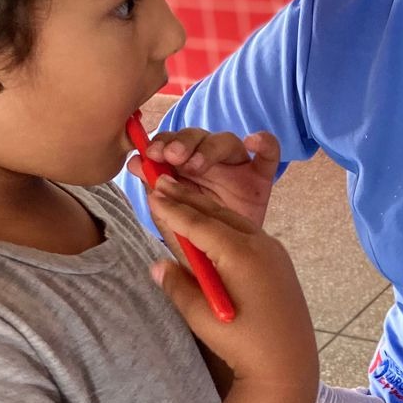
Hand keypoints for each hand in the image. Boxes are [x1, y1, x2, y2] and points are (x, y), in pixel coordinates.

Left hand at [127, 127, 278, 226]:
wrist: (228, 265)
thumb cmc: (198, 239)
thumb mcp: (173, 217)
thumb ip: (156, 190)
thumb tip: (134, 163)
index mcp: (184, 169)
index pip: (172, 144)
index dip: (161, 143)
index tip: (151, 155)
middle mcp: (209, 162)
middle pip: (197, 137)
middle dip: (182, 142)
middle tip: (172, 157)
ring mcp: (236, 167)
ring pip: (226, 141)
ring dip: (208, 148)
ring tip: (196, 165)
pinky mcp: (261, 177)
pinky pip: (268, 153)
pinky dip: (264, 142)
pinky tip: (253, 142)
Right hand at [147, 176, 317, 399]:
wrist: (288, 367)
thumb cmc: (244, 346)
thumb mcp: (203, 318)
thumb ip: (179, 287)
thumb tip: (157, 264)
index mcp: (241, 255)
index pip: (199, 224)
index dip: (174, 208)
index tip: (153, 192)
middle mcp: (261, 245)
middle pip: (217, 214)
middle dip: (187, 199)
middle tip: (161, 180)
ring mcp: (273, 251)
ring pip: (234, 221)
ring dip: (205, 209)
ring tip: (180, 194)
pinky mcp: (279, 261)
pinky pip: (247, 233)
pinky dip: (224, 224)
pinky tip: (210, 224)